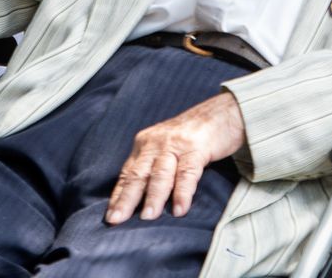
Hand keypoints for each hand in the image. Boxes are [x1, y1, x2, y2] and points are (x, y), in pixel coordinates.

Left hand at [105, 91, 245, 224]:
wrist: (222, 112)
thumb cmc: (193, 135)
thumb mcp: (166, 146)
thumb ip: (154, 166)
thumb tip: (140, 198)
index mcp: (145, 144)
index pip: (128, 173)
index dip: (118, 196)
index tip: (110, 216)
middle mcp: (156, 143)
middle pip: (138, 174)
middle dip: (126, 199)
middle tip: (116, 219)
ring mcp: (176, 144)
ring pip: (161, 174)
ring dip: (153, 197)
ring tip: (147, 218)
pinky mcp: (197, 148)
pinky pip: (188, 173)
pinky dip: (183, 192)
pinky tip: (180, 209)